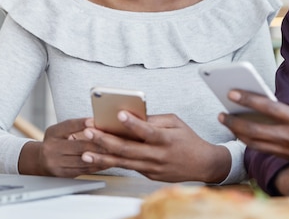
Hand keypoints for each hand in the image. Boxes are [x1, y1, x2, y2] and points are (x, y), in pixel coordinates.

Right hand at [18, 118, 107, 176]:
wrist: (39, 161)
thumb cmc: (56, 142)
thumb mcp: (60, 130)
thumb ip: (76, 126)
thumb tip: (98, 121)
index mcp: (53, 133)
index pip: (68, 126)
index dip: (81, 123)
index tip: (94, 120)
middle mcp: (52, 148)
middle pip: (78, 146)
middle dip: (98, 143)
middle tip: (114, 140)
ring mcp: (56, 163)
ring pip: (82, 160)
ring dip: (101, 157)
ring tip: (115, 152)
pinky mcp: (62, 174)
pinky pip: (83, 170)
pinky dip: (97, 166)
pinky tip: (107, 162)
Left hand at [79, 112, 230, 182]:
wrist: (202, 165)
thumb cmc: (189, 140)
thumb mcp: (176, 123)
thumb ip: (154, 120)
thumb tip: (132, 115)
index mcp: (166, 139)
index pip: (147, 131)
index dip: (133, 123)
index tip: (119, 114)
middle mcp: (158, 155)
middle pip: (128, 149)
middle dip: (106, 140)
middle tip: (90, 131)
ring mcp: (152, 168)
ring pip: (123, 162)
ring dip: (102, 157)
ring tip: (85, 152)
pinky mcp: (149, 175)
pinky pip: (128, 167)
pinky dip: (112, 162)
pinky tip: (98, 158)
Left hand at [219, 90, 288, 166]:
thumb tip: (274, 104)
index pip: (268, 107)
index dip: (248, 99)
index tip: (232, 92)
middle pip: (254, 130)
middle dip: (234, 121)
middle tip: (221, 112)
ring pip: (255, 143)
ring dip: (237, 133)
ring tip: (225, 121)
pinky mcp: (288, 158)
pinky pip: (263, 150)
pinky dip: (249, 142)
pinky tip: (240, 134)